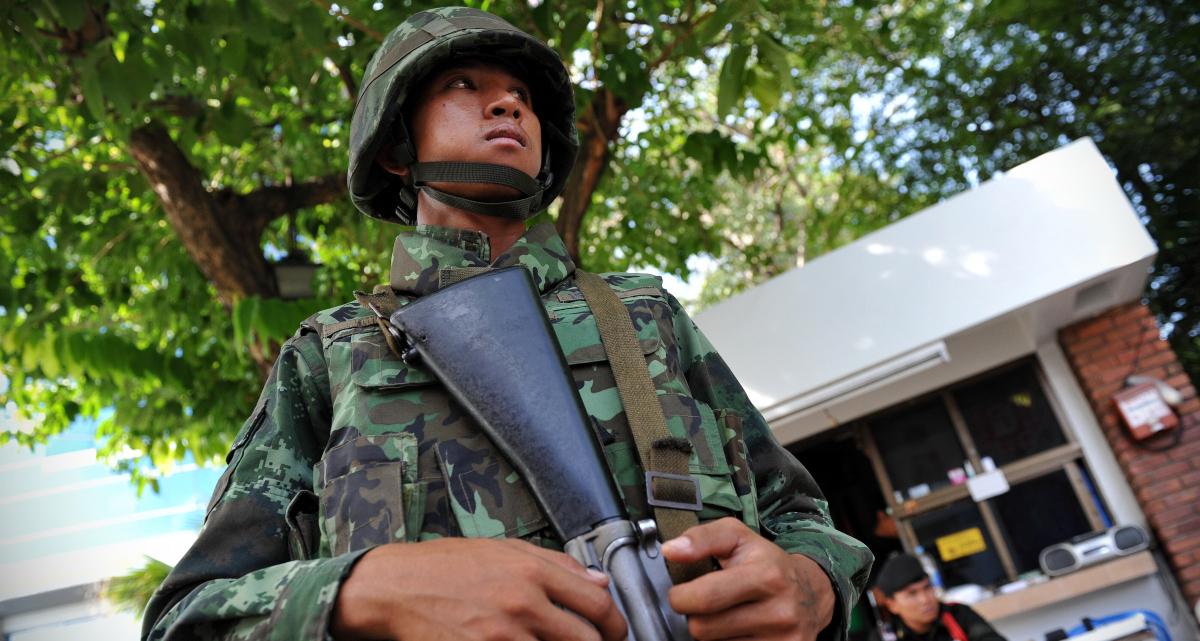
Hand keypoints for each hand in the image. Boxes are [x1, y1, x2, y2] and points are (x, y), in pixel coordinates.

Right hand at [331, 538, 626, 640]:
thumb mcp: (503, 549)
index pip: (598, 603)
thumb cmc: (445, 566)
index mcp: (532, 571)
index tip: (616, 632)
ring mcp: (502, 636)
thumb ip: (555, 564)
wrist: (394, 588)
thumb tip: (598, 580)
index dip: (616, 625)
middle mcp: (522, 603)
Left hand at [662, 517, 834, 640]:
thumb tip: (670, 550)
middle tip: (706, 605)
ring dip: (714, 634)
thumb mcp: (737, 537)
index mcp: (766, 576)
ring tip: (727, 616)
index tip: (680, 593)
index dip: (681, 598)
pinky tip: (738, 631)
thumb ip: (702, 538)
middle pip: (703, 630)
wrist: (811, 591)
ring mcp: (783, 640)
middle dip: (696, 617)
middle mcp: (779, 612)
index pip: (705, 599)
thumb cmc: (766, 562)